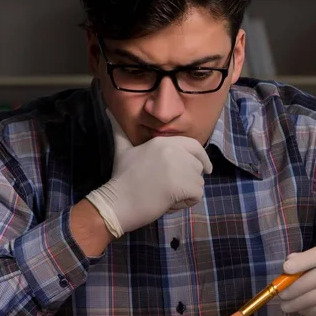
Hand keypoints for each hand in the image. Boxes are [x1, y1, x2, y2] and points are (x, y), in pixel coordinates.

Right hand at [86, 110, 212, 236]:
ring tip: (166, 196)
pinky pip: (197, 195)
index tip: (206, 169)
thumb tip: (109, 111)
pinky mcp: (182, 186)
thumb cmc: (120, 178)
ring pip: (198, 182)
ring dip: (186, 193)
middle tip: (170, 188)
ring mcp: (178, 168)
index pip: (195, 146)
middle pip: (198, 166)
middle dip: (189, 179)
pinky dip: (186, 203)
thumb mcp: (122, 150)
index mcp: (163, 141)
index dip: (203, 158)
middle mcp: (174, 150)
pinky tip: (168, 203)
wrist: (117, 202)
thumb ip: (120, 131)